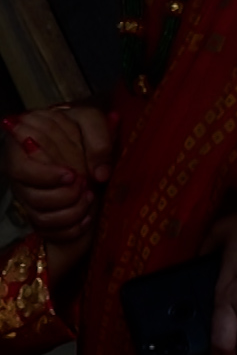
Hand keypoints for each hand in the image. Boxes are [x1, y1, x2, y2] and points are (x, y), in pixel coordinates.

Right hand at [5, 106, 113, 242]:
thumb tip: (100, 173)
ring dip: (71, 212)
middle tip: (85, 185)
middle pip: (30, 197)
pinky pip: (52, 232)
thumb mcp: (91, 122)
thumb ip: (98, 137)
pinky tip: (89, 216)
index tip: (72, 175)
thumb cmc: (85, 132)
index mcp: (24, 149)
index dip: (44, 176)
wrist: (91, 151)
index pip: (18, 168)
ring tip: (90, 197)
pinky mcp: (43, 214)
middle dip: (63, 196)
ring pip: (41, 217)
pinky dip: (73, 228)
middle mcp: (23, 176)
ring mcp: (31, 197)